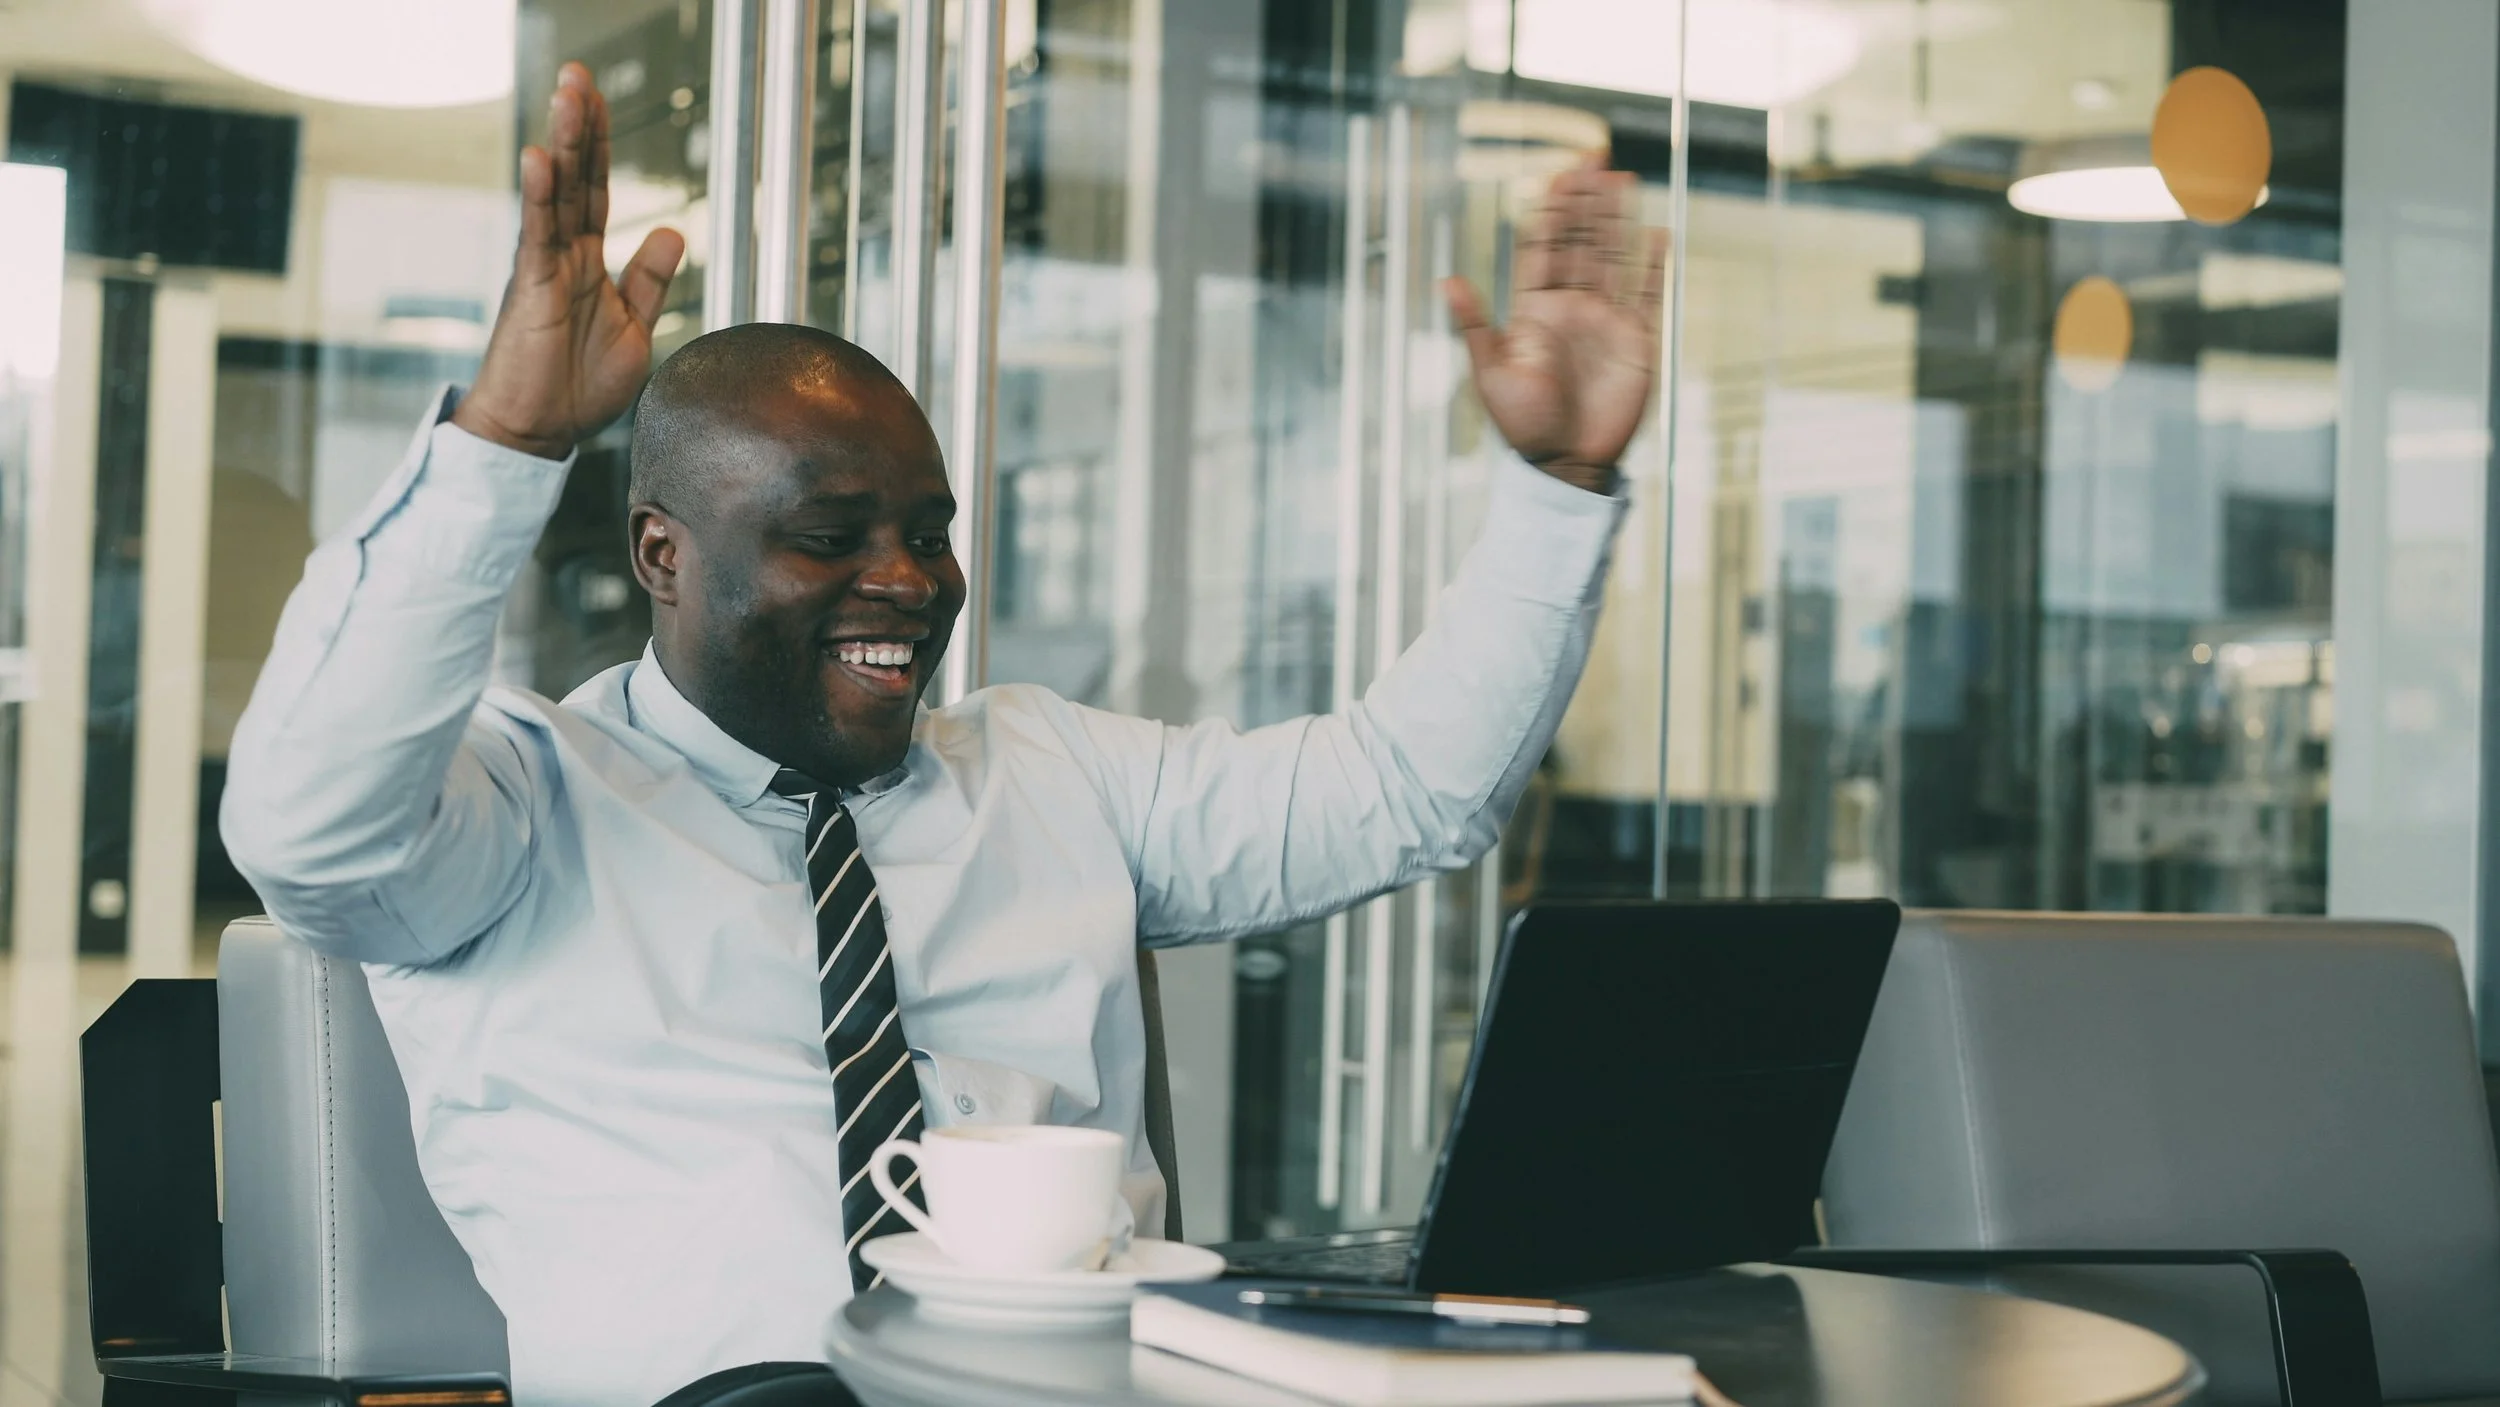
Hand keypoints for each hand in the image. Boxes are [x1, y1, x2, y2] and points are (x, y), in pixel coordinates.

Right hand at [452, 63, 685, 460]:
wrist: (542, 430)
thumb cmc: (579, 385)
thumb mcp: (634, 327)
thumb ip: (650, 279)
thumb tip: (674, 230)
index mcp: (589, 261)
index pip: (598, 190)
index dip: (602, 145)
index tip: (600, 97)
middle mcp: (565, 254)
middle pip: (578, 177)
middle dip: (582, 125)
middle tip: (579, 73)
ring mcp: (546, 267)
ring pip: (558, 193)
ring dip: (566, 142)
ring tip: (569, 92)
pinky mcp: (532, 288)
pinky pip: (537, 233)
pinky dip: (540, 195)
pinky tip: (541, 157)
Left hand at [1443, 165, 1668, 492]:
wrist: (1565, 464)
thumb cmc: (1522, 425)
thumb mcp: (1490, 374)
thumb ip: (1474, 325)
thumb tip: (1446, 281)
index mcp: (1534, 311)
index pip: (1543, 248)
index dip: (1551, 212)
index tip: (1557, 175)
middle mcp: (1571, 309)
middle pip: (1580, 242)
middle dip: (1586, 202)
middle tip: (1592, 158)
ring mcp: (1605, 322)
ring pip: (1612, 257)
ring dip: (1617, 219)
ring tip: (1621, 178)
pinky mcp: (1636, 343)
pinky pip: (1648, 295)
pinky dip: (1653, 267)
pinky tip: (1657, 234)